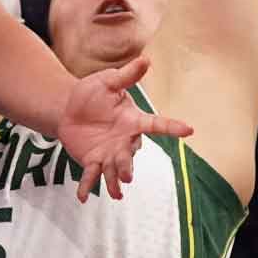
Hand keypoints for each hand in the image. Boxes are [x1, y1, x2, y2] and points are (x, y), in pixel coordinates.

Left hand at [58, 57, 194, 201]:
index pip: (157, 124)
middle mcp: (124, 141)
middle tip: (127, 174)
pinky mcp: (92, 161)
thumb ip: (126, 76)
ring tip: (116, 192)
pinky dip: (86, 187)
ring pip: (114, 170)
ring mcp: (109, 154)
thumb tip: (146, 59)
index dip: (173, 127)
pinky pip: (91, 176)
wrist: (68, 108)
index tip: (189, 130)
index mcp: (133, 121)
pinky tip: (81, 198)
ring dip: (115, 181)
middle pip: (130, 155)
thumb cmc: (92, 93)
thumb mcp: (107, 81)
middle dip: (128, 165)